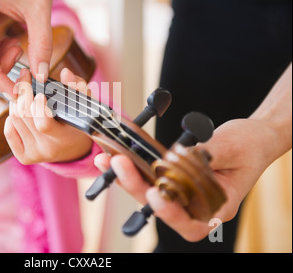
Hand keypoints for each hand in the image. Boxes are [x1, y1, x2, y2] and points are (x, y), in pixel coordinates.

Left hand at [4, 68, 92, 164]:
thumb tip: (65, 73)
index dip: (38, 106)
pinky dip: (11, 116)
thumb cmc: (79, 121)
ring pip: (14, 119)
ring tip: (24, 91)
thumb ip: (77, 87)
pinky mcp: (24, 157)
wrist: (74, 148)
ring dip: (16, 101)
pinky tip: (20, 110)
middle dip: (23, 92)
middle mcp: (48, 149)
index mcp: (65, 138)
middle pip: (24, 116)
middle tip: (25, 76)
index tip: (40, 92)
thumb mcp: (83, 104)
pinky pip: (9, 131)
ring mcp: (34, 154)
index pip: (44, 124)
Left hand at [94, 118, 280, 240]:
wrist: (253, 138)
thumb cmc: (248, 145)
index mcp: (218, 205)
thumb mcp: (231, 146)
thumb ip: (203, 154)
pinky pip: (150, 178)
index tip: (157, 194)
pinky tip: (115, 157)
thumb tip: (175, 156)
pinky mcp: (172, 179)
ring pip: (150, 193)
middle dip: (138, 187)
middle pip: (163, 207)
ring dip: (127, 178)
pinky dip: (133, 168)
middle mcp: (197, 204)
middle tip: (122, 164)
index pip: (193, 224)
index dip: (171, 214)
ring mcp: (182, 193)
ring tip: (109, 160)